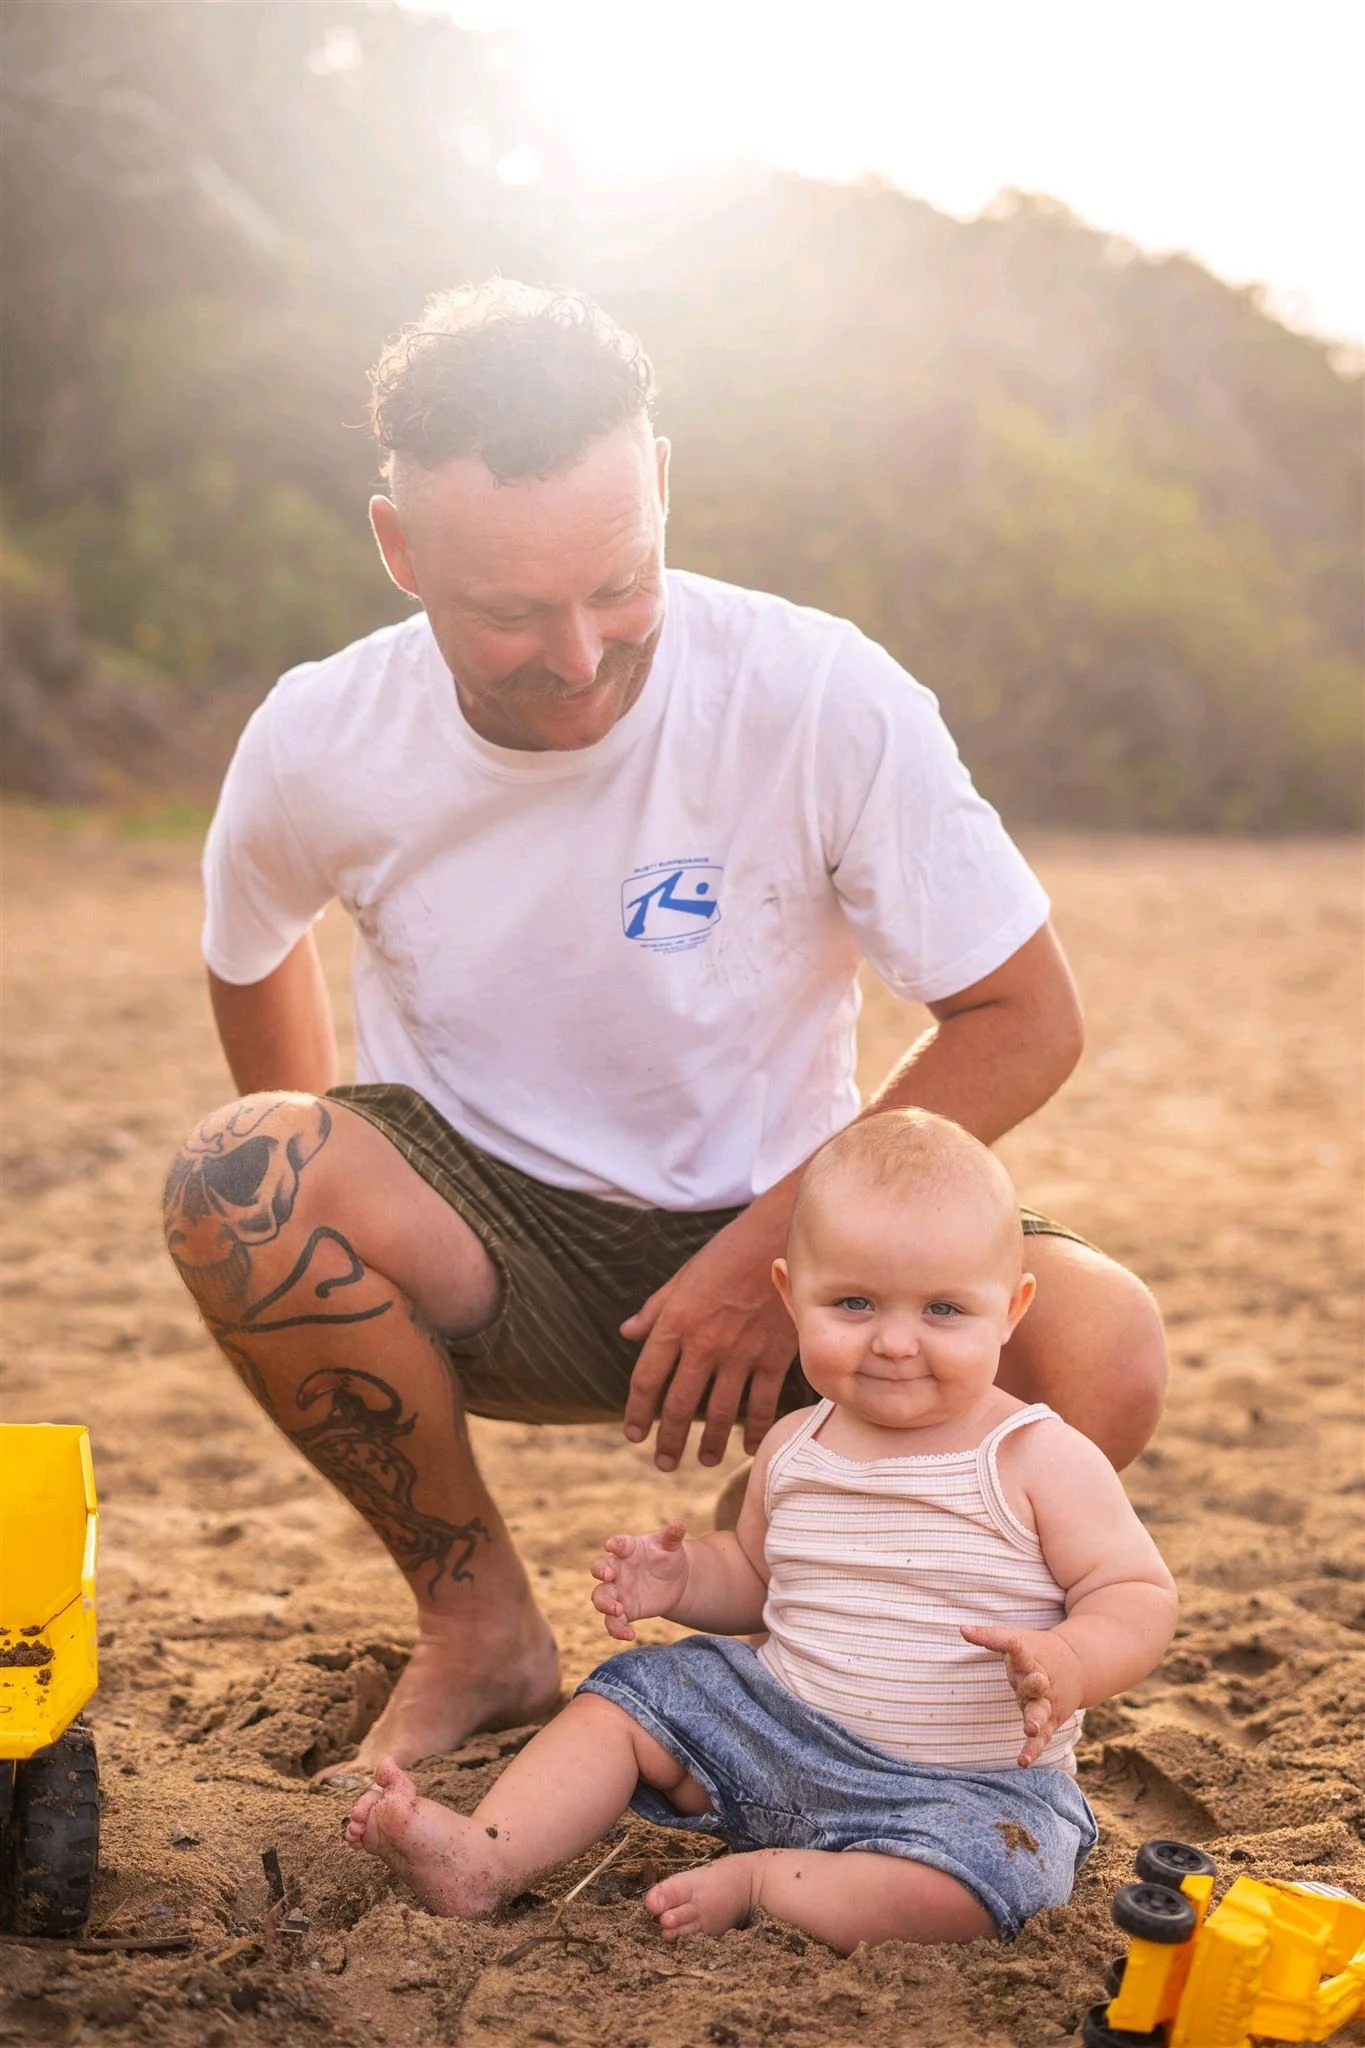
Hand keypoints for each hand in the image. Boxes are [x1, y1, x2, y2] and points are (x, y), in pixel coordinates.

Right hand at [590, 1521, 690, 1640]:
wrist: (673, 1580)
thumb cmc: (667, 1556)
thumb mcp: (671, 1546)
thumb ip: (672, 1536)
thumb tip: (679, 1523)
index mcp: (628, 1549)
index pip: (618, 1543)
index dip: (614, 1543)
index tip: (611, 1544)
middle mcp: (617, 1569)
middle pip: (599, 1569)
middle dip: (600, 1573)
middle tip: (609, 1577)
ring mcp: (618, 1590)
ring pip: (601, 1597)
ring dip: (605, 1604)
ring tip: (618, 1611)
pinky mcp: (624, 1610)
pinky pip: (613, 1621)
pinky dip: (617, 1629)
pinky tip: (630, 1635)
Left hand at [621, 1194, 796, 1470]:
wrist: (781, 1236)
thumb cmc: (729, 1252)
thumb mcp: (683, 1276)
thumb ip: (655, 1309)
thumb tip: (628, 1332)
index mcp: (676, 1322)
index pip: (646, 1379)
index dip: (637, 1412)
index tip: (633, 1435)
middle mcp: (704, 1343)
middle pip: (679, 1404)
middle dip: (668, 1440)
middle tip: (664, 1464)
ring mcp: (742, 1352)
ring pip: (720, 1411)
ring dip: (710, 1442)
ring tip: (705, 1461)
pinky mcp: (776, 1356)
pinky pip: (763, 1403)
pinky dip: (757, 1429)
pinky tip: (750, 1446)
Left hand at [960, 1624, 1084, 1766]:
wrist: (1079, 1666)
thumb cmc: (1038, 1651)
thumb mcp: (1016, 1639)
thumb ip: (989, 1636)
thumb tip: (961, 1629)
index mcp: (1030, 1658)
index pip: (1016, 1647)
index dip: (1008, 1643)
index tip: (1004, 1640)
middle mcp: (1041, 1681)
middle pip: (1038, 1683)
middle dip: (1036, 1683)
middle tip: (1036, 1682)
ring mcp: (1047, 1703)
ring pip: (1042, 1713)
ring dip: (1036, 1720)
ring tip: (1030, 1728)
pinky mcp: (1050, 1722)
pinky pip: (1042, 1738)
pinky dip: (1033, 1749)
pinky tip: (1023, 1762)